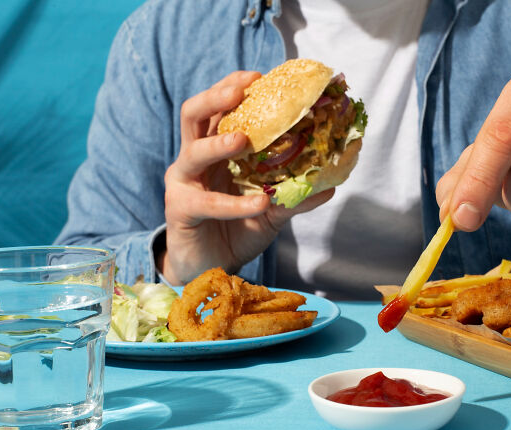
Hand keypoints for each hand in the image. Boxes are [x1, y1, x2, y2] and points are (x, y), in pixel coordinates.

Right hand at [161, 71, 334, 283]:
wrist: (210, 270)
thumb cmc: (235, 231)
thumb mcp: (269, 212)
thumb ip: (292, 196)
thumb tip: (331, 186)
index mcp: (214, 150)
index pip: (219, 109)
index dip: (233, 88)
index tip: (259, 76)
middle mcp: (194, 159)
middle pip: (194, 115)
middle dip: (216, 98)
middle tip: (240, 91)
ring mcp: (183, 183)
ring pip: (193, 151)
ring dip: (218, 143)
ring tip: (243, 141)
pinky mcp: (180, 209)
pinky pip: (207, 202)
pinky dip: (234, 204)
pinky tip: (260, 204)